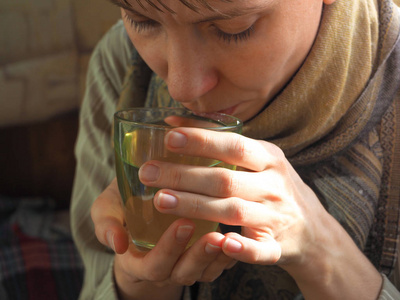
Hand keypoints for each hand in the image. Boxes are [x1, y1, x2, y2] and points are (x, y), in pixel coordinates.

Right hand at [91, 179, 235, 299]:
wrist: (143, 206)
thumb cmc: (125, 207)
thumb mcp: (107, 210)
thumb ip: (106, 223)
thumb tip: (116, 242)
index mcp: (139, 261)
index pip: (155, 265)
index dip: (169, 249)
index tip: (183, 223)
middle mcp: (165, 268)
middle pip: (184, 272)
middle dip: (199, 255)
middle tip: (213, 234)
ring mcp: (186, 264)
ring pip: (205, 270)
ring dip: (218, 255)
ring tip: (229, 236)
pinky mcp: (203, 257)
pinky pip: (219, 263)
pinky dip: (230, 253)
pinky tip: (239, 236)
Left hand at [138, 127, 381, 299]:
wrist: (314, 229)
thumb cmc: (274, 185)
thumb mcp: (257, 158)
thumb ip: (219, 140)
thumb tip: (173, 120)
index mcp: (269, 158)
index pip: (234, 146)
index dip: (202, 141)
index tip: (168, 137)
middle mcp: (274, 185)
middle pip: (226, 179)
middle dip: (184, 175)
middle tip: (148, 173)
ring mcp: (277, 217)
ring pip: (234, 211)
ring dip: (196, 206)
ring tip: (161, 200)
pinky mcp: (279, 247)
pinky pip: (261, 250)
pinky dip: (242, 248)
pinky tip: (219, 242)